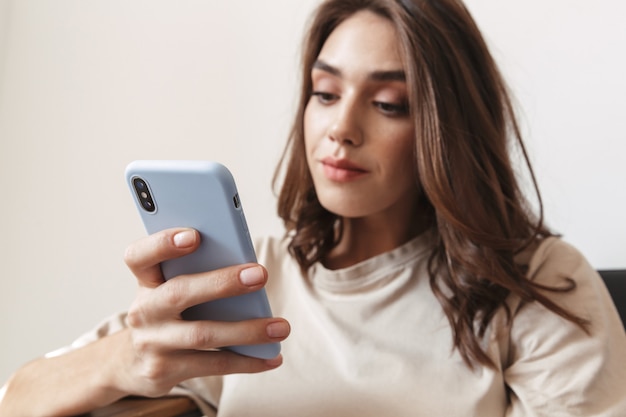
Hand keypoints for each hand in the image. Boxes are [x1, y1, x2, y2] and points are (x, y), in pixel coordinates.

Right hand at [116, 227, 289, 396]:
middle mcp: (144, 310)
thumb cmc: (167, 311)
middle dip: (223, 282)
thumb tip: (248, 271)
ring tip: (281, 327)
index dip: (163, 244)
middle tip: (260, 274)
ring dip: (247, 330)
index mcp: (146, 280)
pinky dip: (247, 361)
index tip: (194, 235)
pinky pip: (213, 364)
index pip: (140, 256)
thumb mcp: (170, 287)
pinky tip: (272, 357)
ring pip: (202, 334)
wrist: (133, 363)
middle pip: (180, 292)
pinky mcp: (165, 370)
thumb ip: (196, 273)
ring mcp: (153, 343)